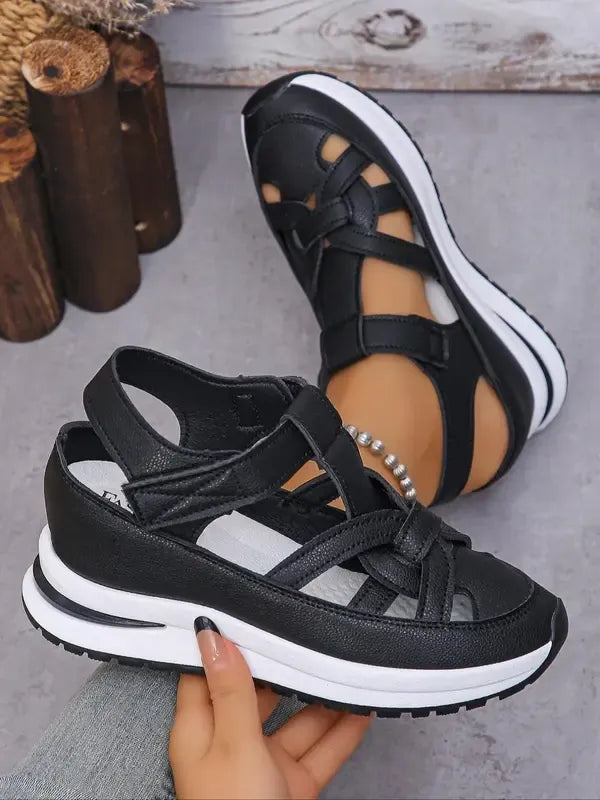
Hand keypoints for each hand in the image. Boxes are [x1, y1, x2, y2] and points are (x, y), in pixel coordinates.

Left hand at [169, 619, 372, 798]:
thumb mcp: (232, 742)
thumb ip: (231, 688)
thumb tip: (211, 634)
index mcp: (200, 728)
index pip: (208, 672)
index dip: (227, 641)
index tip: (249, 609)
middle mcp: (230, 741)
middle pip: (260, 691)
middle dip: (287, 666)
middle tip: (312, 631)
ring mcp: (264, 764)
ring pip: (297, 719)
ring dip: (323, 696)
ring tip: (346, 663)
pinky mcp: (292, 785)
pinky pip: (322, 749)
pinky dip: (343, 730)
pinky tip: (362, 707)